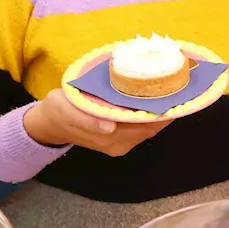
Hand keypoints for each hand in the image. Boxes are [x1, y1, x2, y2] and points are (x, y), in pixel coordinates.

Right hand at [23, 89, 172, 156]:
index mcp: (109, 138)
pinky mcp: (120, 136)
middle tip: (179, 83)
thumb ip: (87, 120)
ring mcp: (121, 142)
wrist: (49, 123)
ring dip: (161, 110)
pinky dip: (151, 112)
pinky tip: (156, 96)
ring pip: (149, 126)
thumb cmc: (58, 112)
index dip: (163, 112)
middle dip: (167, 108)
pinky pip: (142, 125)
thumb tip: (109, 127)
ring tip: (172, 87)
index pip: (145, 125)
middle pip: (152, 127)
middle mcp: (119, 143)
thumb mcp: (67, 111)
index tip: (177, 92)